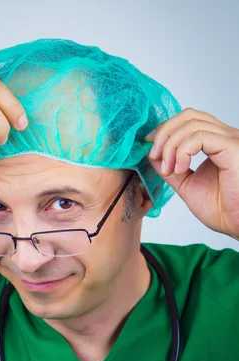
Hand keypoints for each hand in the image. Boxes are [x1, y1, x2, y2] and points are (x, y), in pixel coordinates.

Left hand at [145, 108, 238, 239]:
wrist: (235, 224)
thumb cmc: (221, 209)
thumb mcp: (186, 184)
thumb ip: (171, 168)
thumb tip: (153, 154)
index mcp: (216, 143)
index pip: (188, 120)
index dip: (166, 130)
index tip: (151, 149)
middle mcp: (225, 137)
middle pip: (189, 115)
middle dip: (164, 132)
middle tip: (154, 155)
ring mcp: (230, 140)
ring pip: (192, 124)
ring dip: (170, 145)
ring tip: (167, 169)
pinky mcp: (232, 148)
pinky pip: (200, 137)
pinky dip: (182, 151)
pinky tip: (180, 168)